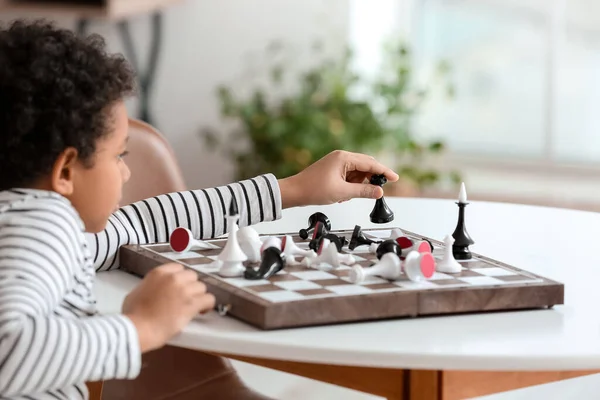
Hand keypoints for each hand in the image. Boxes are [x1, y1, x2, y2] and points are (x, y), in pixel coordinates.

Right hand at [122, 263, 214, 352]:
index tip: (181, 286)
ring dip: (199, 296)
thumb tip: (152, 291)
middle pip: (192, 276)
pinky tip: (203, 310)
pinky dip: (208, 305)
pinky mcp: (192, 304)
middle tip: (187, 297)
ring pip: (201, 287)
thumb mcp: (135, 293)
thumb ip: (149, 287)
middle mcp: (173, 278)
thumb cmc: (133, 315)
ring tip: (195, 306)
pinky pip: (209, 299)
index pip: (178, 268)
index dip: (181, 278)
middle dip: (191, 286)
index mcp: (159, 273)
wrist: (137, 328)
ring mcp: (184, 290)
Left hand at [278, 150, 398, 207]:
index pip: (370, 163)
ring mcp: (337, 163)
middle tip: (374, 191)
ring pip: (357, 173)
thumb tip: (379, 192)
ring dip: (358, 185)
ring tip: (346, 196)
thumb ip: (363, 192)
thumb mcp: (342, 193)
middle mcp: (341, 157)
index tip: (395, 178)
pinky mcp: (333, 170)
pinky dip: (350, 186)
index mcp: (344, 158)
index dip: (384, 171)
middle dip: (370, 180)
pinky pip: (349, 176)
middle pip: (365, 166)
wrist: (294, 192)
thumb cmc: (313, 189)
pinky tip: (342, 195)